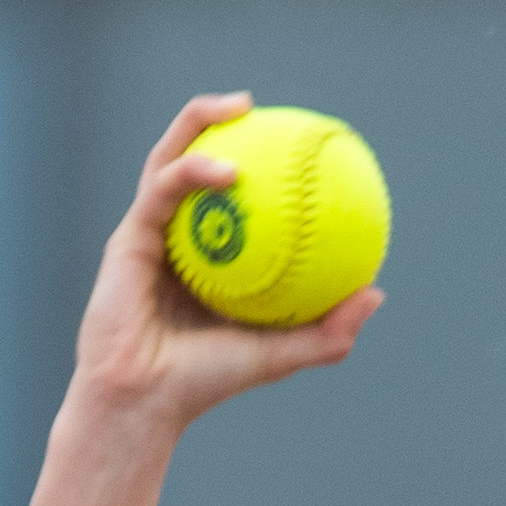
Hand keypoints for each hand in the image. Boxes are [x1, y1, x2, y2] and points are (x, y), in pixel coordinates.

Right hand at [68, 95, 385, 438]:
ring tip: (241, 106)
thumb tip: (377, 293)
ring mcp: (150, 232)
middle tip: (261, 106)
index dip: (260, 167)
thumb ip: (327, 331)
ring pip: (173, 158)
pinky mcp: (128, 235)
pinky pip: (164, 188)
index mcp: (205, 258)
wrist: (143, 400)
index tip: (296, 147)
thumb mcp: (278, 355)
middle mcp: (176, 237)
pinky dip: (194, 171)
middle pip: (195, 161)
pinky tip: (227, 168)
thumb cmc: (205, 384)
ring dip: (201, 122)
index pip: (232, 200)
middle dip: (222, 121)